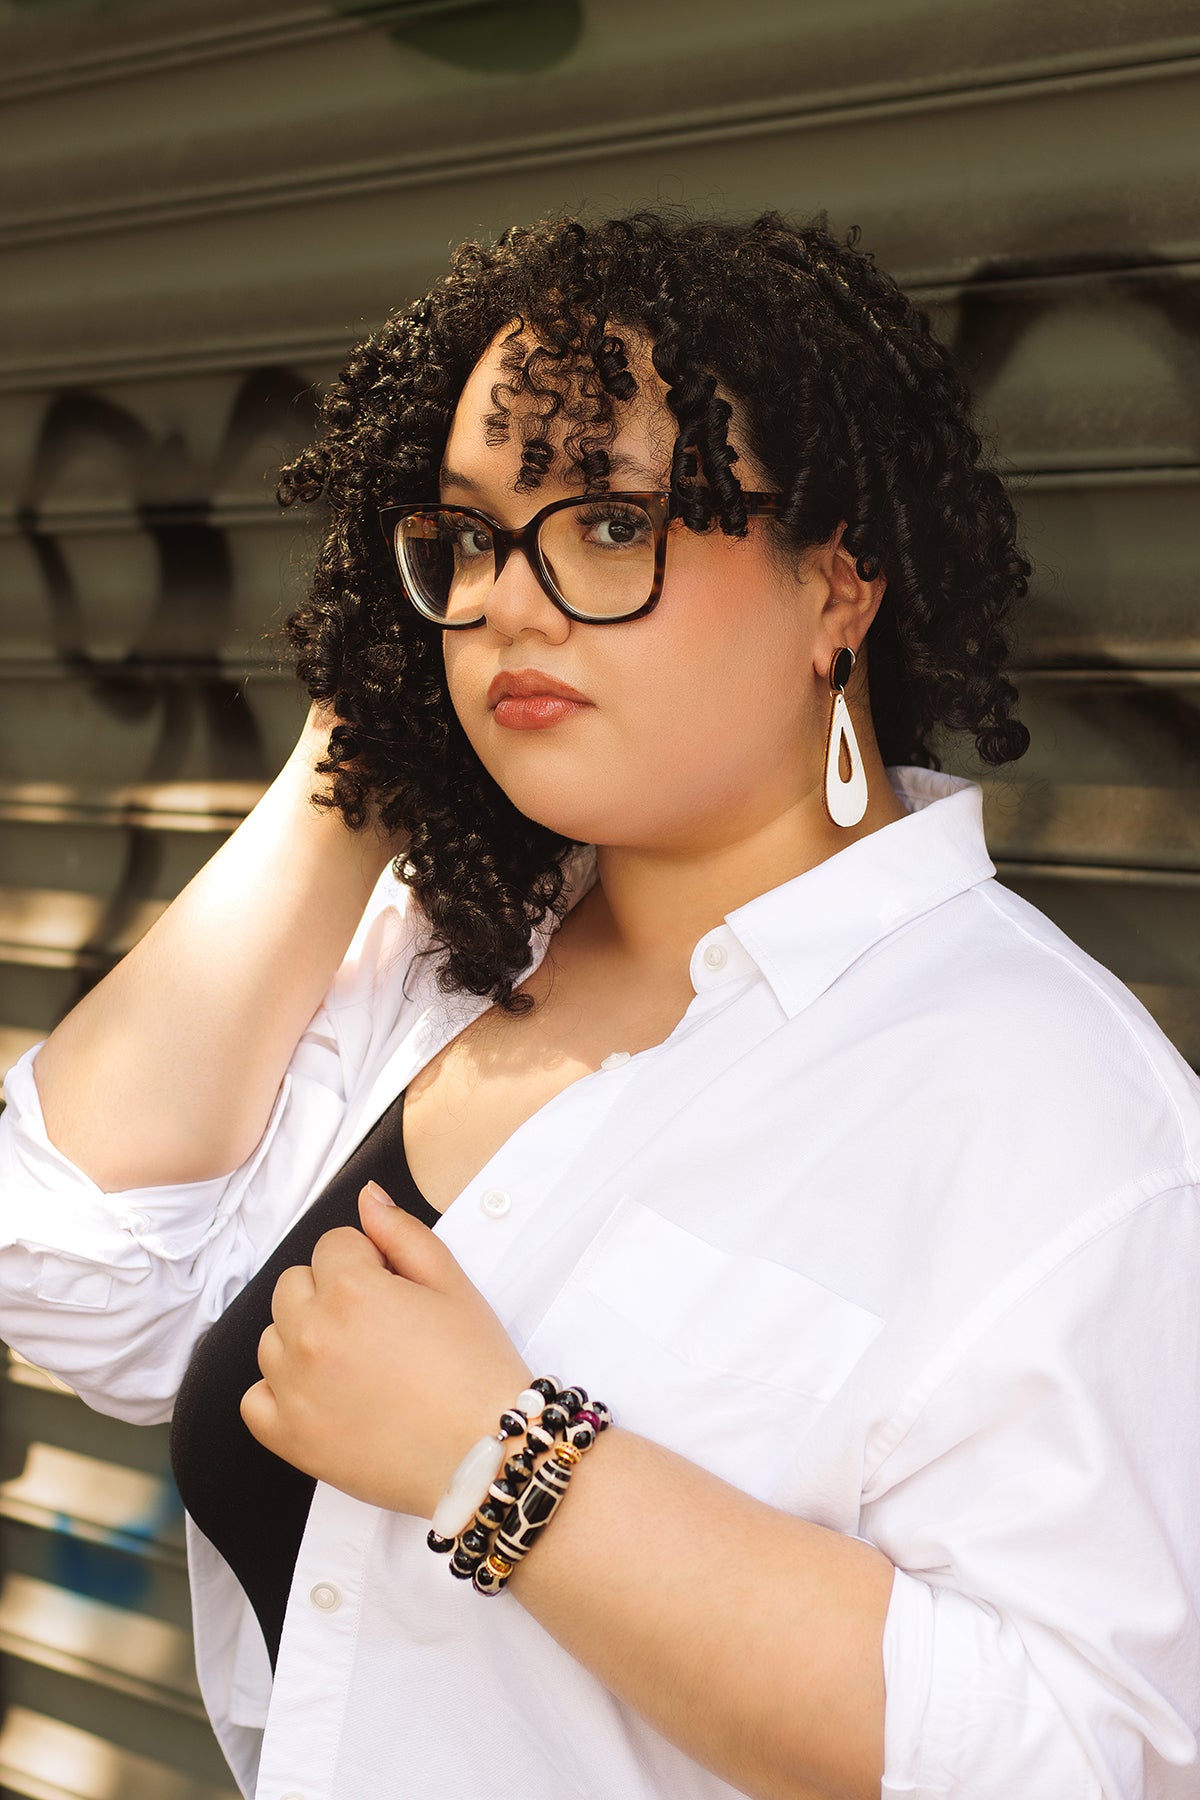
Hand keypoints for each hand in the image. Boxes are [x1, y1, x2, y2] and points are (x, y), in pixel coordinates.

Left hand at [240, 1183, 532, 1517]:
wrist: (485, 1457)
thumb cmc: (476, 1369)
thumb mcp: (452, 1285)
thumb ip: (402, 1233)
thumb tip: (366, 1197)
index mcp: (350, 1289)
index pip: (333, 1244)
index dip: (368, 1260)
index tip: (395, 1289)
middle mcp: (311, 1333)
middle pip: (293, 1284)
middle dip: (330, 1291)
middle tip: (378, 1325)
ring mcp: (293, 1388)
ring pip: (272, 1336)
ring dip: (304, 1338)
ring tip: (356, 1363)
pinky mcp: (288, 1437)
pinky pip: (255, 1398)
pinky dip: (279, 1391)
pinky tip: (321, 1394)